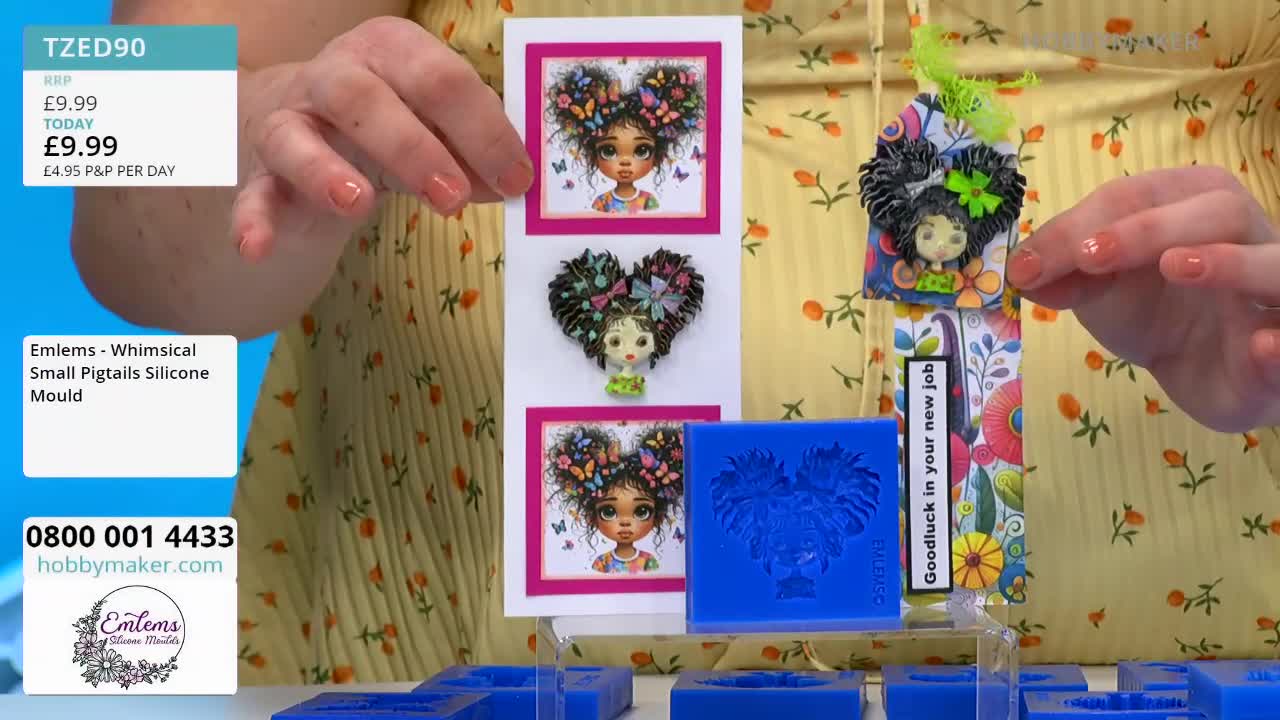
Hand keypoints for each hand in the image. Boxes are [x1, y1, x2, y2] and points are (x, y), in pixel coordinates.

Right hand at [233, 17, 530, 260]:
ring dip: (326, 171)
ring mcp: (290, 121)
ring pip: (296, 136)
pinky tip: (256, 247)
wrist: (306, 125)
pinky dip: (251, 220)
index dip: (482, 129)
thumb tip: (516, 185)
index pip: (440, 79)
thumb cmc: (390, 122)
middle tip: (453, 198)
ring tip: (360, 205)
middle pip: (366, 99)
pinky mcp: (261, 170)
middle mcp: (333, 75)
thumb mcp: (437, 129)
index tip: (516, 180)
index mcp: (390, 51)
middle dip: (413, 148)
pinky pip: (252, 192)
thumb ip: (473, 153)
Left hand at [1008, 165, 1279, 432]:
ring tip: (1175, 267)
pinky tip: (1260, 348)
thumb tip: (1025, 271)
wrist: (1205, 369)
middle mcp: (1250, 235)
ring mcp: (1275, 291)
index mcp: (1196, 205)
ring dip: (1229, 262)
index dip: (1083, 224)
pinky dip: (1279, 346)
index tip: (1032, 264)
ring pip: (1276, 263)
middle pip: (1219, 209)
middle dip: (1150, 227)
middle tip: (1092, 257)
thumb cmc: (1155, 310)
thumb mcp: (1101, 290)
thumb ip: (1067, 276)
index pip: (1140, 196)